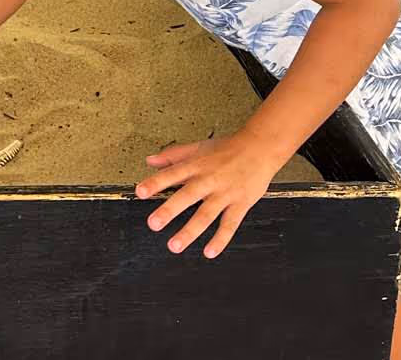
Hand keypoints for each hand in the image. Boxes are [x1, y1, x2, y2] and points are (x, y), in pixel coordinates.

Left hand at [135, 133, 284, 258]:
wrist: (260, 149)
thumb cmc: (226, 149)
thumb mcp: (198, 148)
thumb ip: (173, 156)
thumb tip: (149, 161)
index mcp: (196, 165)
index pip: (172, 174)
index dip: (156, 183)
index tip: (140, 192)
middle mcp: (209, 180)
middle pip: (187, 196)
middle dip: (169, 211)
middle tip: (153, 224)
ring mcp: (226, 194)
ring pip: (206, 215)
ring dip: (190, 232)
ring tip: (174, 246)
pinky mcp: (241, 204)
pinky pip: (230, 225)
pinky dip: (220, 239)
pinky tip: (209, 252)